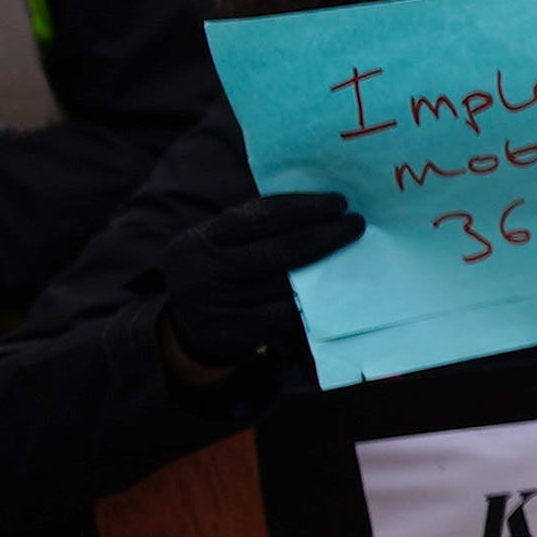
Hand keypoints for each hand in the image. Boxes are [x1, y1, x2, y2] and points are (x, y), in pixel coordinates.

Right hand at [156, 192, 361, 379]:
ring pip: (285, 285)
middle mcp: (204, 272)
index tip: (337, 202)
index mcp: (199, 240)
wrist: (182, 326)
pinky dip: (312, 303)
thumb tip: (319, 207)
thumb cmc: (216, 272)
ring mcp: (217, 306)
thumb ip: (255, 227)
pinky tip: (336, 291)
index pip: (257, 216)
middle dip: (323, 236)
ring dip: (326, 270)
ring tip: (355, 255)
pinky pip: (283, 317)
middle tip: (355, 224)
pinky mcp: (233, 333)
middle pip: (277, 251)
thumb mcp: (216, 243)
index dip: (302, 206)